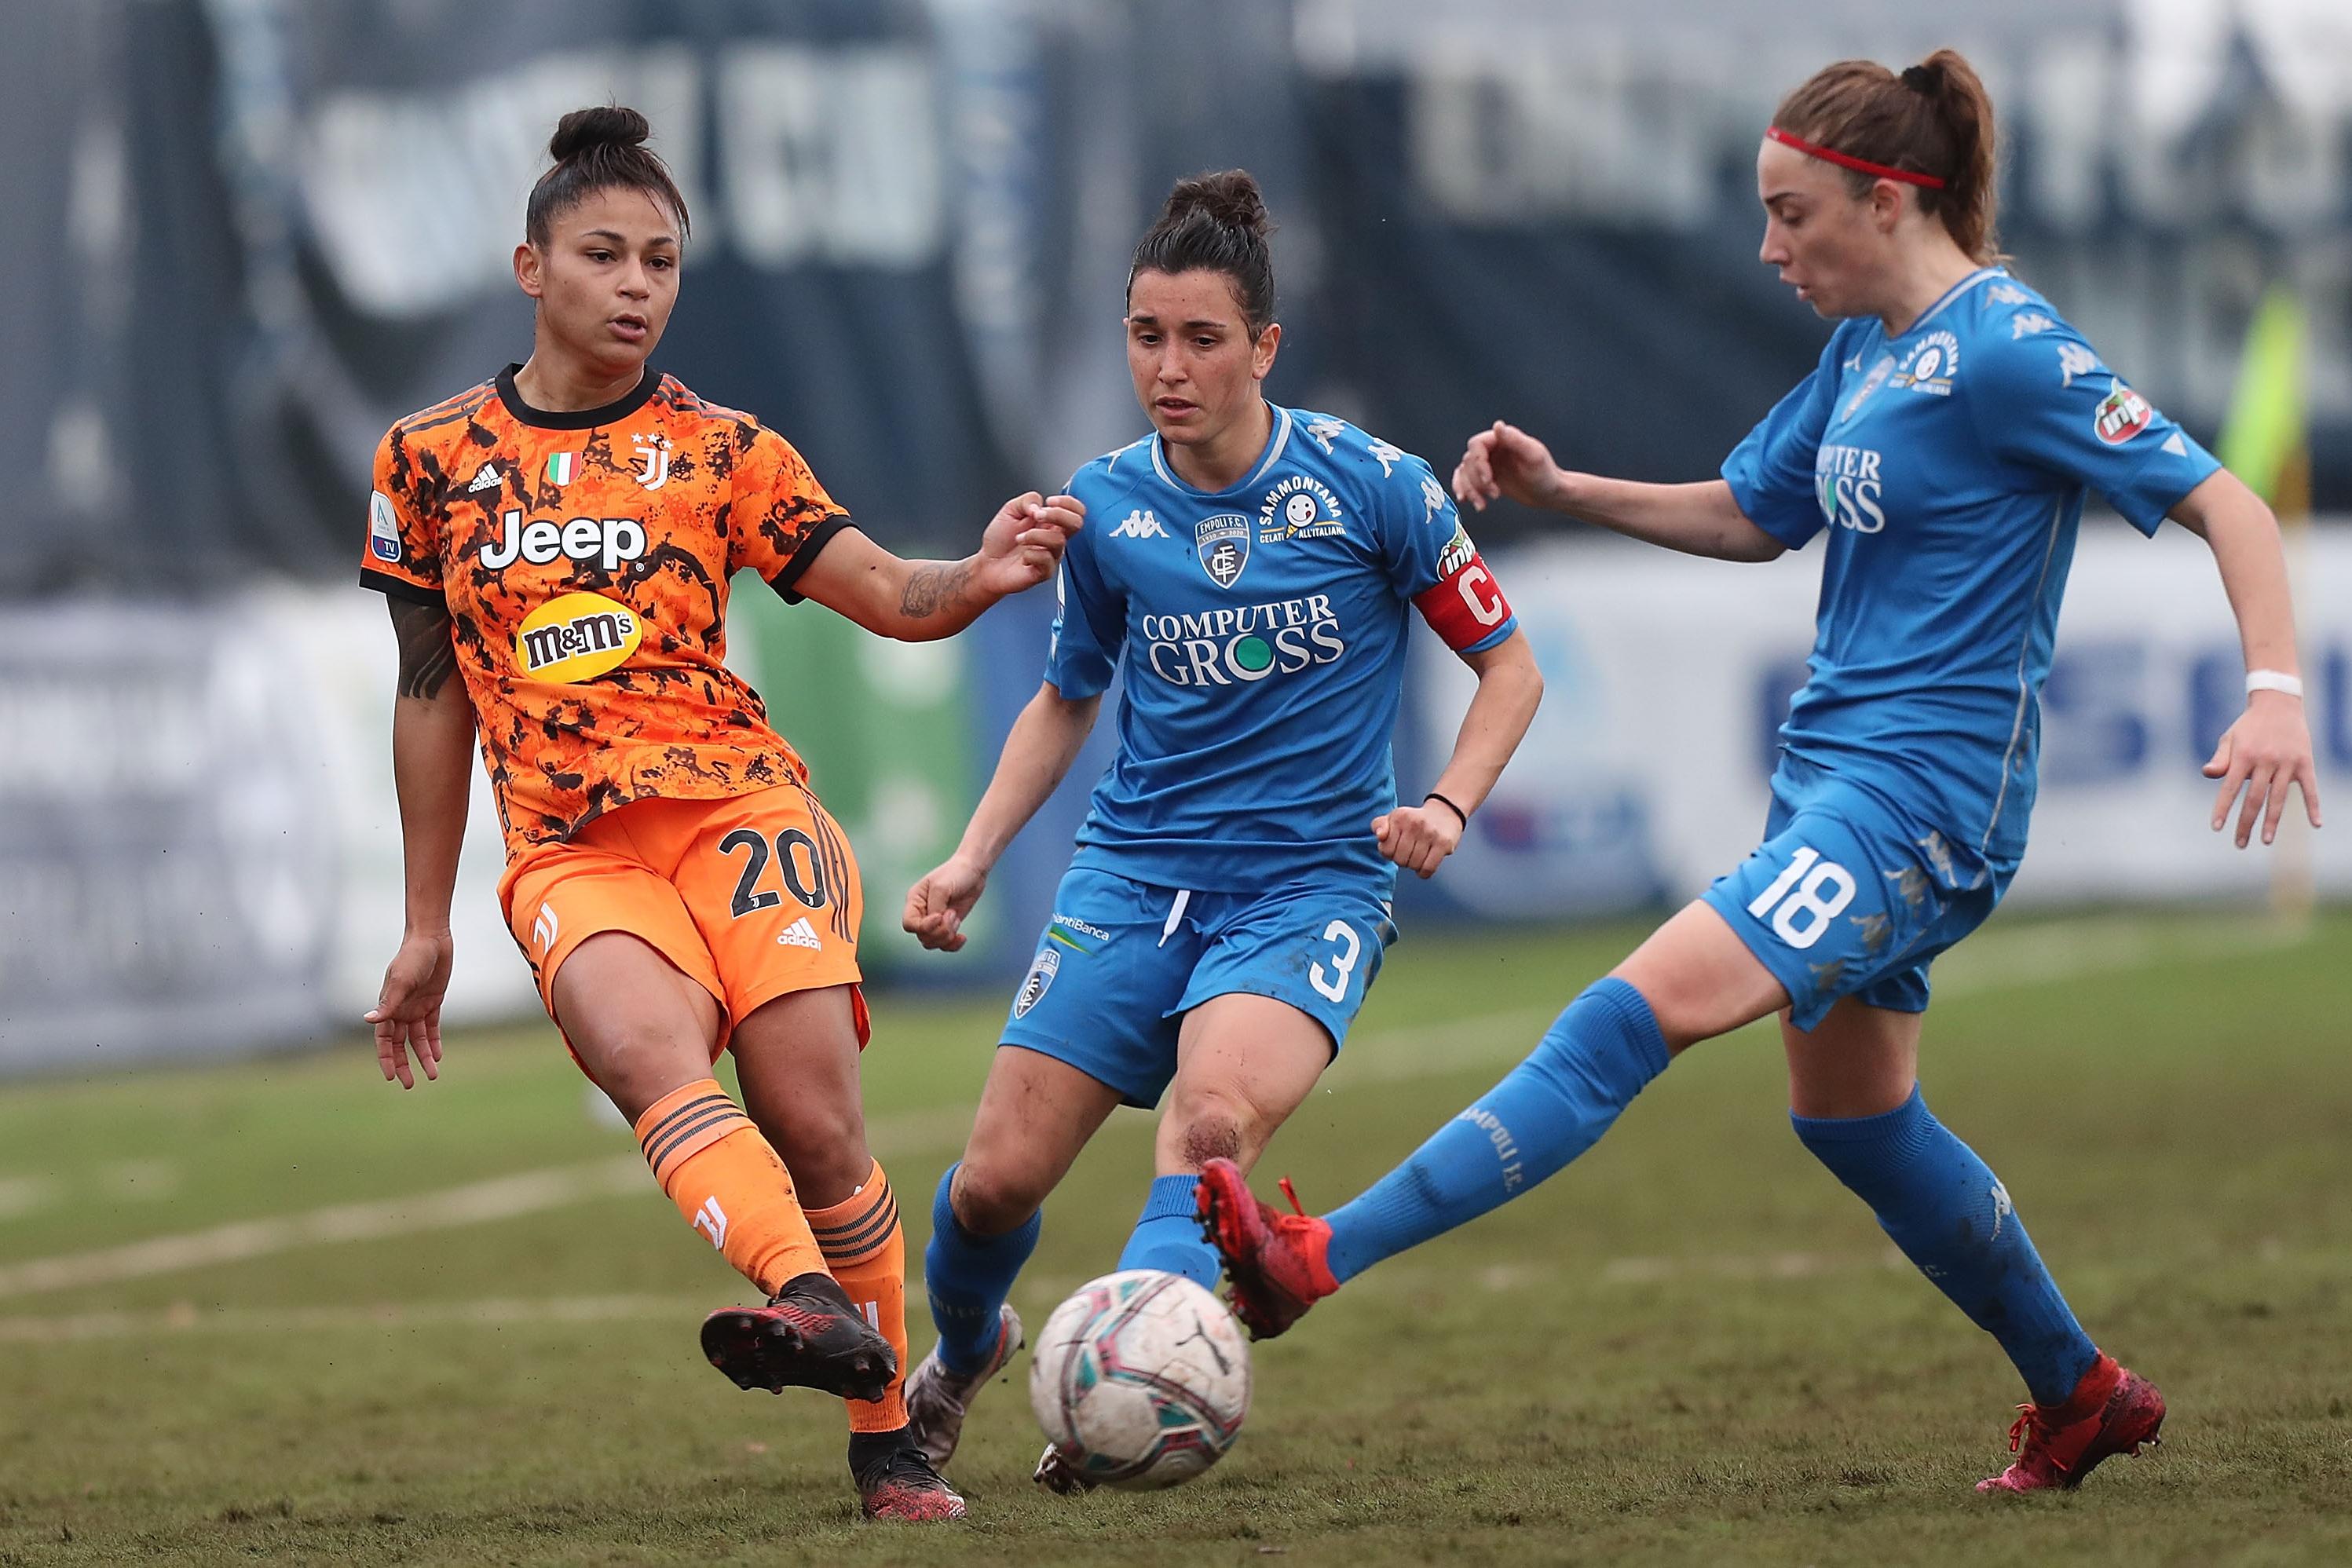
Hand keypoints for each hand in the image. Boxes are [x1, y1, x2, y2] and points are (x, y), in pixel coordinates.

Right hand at [365, 929, 451, 1087]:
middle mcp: (400, 1010)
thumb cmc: (412, 958)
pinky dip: (434, 1042)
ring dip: (424, 1056)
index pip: (384, 1040)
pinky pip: (432, 1027)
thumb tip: (368, 1021)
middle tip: (410, 1085)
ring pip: (418, 1039)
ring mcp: (416, 1007)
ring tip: (432, 1075)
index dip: (386, 1058)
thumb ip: (387, 1003)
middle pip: (400, 1045)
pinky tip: (438, 1055)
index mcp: (388, 1007)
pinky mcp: (433, 1002)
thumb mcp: (400, 981)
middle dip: (404, 1064)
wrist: (431, 939)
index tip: (391, 1077)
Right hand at [903, 854, 989, 951]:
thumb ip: (935, 907)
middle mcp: (922, 912)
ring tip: (956, 918)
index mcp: (915, 901)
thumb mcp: (941, 888)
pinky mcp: (948, 925)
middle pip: (922, 936)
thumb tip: (935, 924)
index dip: (924, 926)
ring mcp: (935, 921)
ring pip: (932, 942)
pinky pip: (945, 944)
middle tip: (952, 914)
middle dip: (939, 931)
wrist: (973, 871)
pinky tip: (962, 937)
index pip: (909, 924)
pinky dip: (953, 944)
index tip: (939, 916)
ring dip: (947, 935)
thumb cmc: (955, 873)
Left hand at [975, 492, 1083, 598]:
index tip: (1049, 501)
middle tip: (1037, 517)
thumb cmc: (999, 540)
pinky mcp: (1045, 571)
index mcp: (1051, 522)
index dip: (1068, 502)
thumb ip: (1028, 500)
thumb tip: (1040, 507)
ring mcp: (1051, 555)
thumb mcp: (1010, 510)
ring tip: (1019, 538)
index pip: (1076, 510)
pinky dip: (1030, 554)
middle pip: (1076, 523)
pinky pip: (1046, 559)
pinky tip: (1022, 557)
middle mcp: (1054, 538)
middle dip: (1057, 514)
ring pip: (1058, 540)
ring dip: (1034, 535)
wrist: (986, 563)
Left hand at [1372, 801, 1464, 878]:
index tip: (1396, 848)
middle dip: (1402, 861)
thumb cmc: (1414, 820)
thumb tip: (1380, 835)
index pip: (1386, 850)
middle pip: (1400, 860)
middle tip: (1409, 853)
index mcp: (1399, 817)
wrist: (1444, 812)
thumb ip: (1379, 825)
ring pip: (1414, 865)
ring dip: (1414, 866)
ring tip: (1418, 856)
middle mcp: (1414, 823)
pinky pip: (1428, 868)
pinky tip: (1424, 866)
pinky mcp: (1443, 843)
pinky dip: (1424, 872)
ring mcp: (1430, 833)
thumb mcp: (1393, 817)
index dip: (1390, 854)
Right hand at [1453, 421, 1568, 512]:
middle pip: (1468, 461)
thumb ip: (1515, 440)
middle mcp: (1493, 448)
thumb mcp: (1533, 456)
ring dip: (1470, 490)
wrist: (1550, 494)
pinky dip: (1463, 490)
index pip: (1477, 445)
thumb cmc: (1546, 475)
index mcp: (1503, 439)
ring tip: (1482, 505)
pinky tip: (1465, 501)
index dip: (1478, 464)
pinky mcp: (1487, 478)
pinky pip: (1466, 480)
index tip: (1489, 480)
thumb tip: (1497, 426)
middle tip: (1495, 494)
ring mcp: (1489, 464)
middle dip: (1477, 481)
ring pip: (1465, 473)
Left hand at [2202, 690, 2322, 847]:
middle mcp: (2265, 761)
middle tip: (2240, 844)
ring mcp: (2286, 762)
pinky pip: (2310, 788)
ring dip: (2272, 821)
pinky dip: (2314, 806)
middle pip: (2254, 799)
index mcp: (2244, 756)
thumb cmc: (2249, 726)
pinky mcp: (2305, 762)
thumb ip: (2221, 759)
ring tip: (2265, 840)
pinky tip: (2317, 824)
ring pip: (2278, 798)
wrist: (2278, 703)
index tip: (2216, 827)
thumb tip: (2208, 774)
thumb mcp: (2230, 739)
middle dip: (2246, 823)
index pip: (2229, 788)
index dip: (2223, 808)